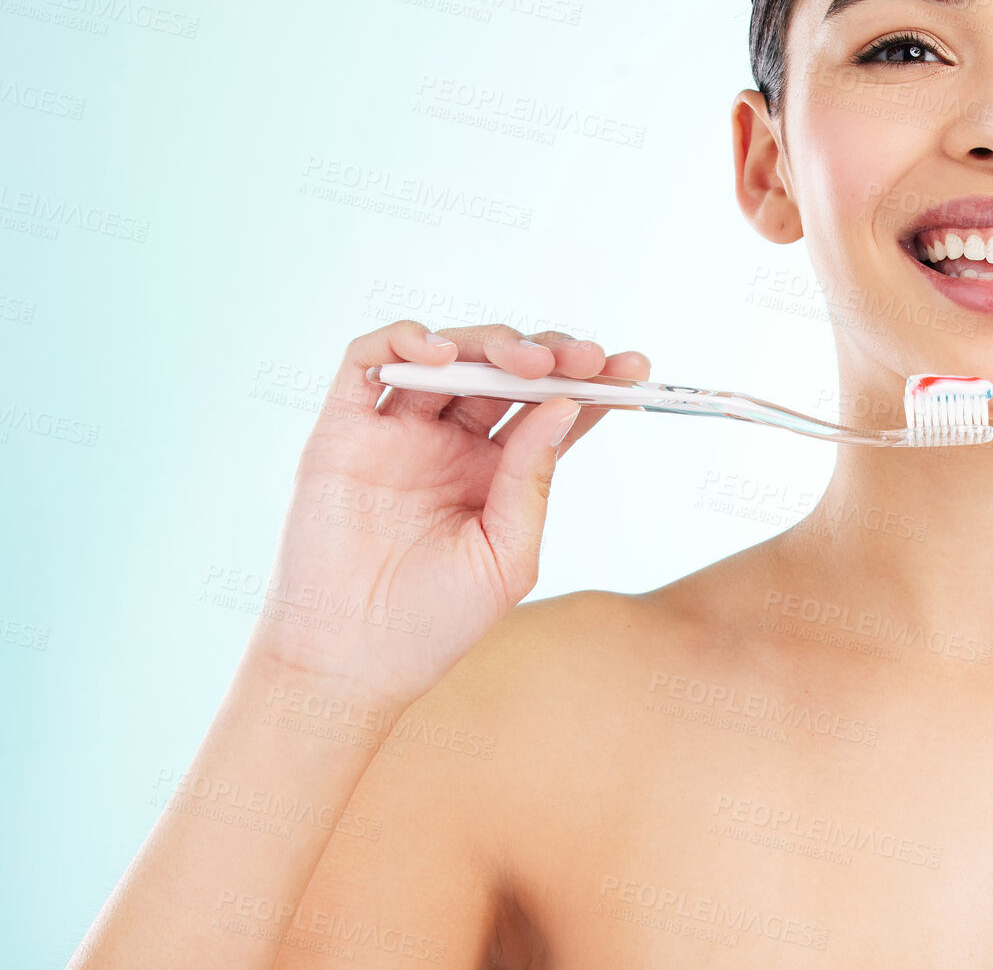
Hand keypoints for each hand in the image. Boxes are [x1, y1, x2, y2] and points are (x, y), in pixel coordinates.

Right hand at [247, 320, 647, 708]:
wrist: (351, 668)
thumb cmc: (433, 624)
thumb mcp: (508, 556)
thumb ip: (532, 481)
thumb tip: (563, 405)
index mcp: (494, 473)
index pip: (549, 410)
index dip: (592, 384)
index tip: (635, 369)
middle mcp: (449, 443)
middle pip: (504, 373)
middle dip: (552, 356)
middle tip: (591, 358)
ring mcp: (396, 433)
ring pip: (448, 356)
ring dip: (494, 344)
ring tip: (531, 363)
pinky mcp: (342, 431)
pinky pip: (366, 362)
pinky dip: (404, 339)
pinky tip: (445, 352)